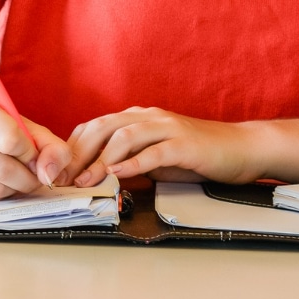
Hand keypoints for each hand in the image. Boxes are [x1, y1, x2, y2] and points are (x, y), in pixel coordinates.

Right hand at [0, 99, 73, 199]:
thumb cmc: (1, 131)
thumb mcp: (30, 130)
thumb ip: (53, 149)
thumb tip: (50, 176)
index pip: (10, 140)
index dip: (29, 153)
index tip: (32, 153)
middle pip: (3, 170)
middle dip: (27, 179)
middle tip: (32, 174)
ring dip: (13, 189)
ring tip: (14, 176)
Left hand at [65, 107, 262, 186]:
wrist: (241, 148)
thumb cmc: (197, 156)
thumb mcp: (155, 158)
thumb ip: (128, 161)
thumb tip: (95, 177)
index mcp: (137, 118)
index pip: (94, 128)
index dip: (71, 149)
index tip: (56, 172)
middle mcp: (148, 117)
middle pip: (102, 128)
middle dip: (78, 154)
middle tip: (62, 179)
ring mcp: (167, 127)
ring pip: (124, 137)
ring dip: (100, 160)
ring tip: (86, 180)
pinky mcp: (184, 144)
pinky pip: (154, 151)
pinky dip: (134, 163)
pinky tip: (119, 175)